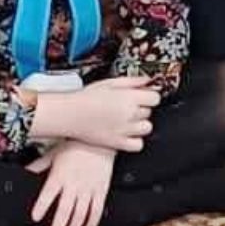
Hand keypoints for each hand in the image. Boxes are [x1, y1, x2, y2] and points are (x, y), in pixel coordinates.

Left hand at [28, 140, 115, 225]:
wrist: (100, 141)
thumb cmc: (75, 147)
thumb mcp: (53, 154)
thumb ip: (38, 165)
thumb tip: (23, 171)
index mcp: (59, 176)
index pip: (48, 194)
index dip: (42, 206)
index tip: (35, 218)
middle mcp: (74, 185)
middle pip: (64, 212)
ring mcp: (88, 190)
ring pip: (80, 216)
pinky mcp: (101, 192)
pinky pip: (96, 212)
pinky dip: (91, 224)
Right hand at [32, 76, 159, 151]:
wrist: (69, 114)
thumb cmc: (85, 98)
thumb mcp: (110, 83)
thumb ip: (132, 81)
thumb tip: (147, 81)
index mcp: (129, 97)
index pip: (155, 98)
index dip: (149, 96)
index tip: (144, 97)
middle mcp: (130, 114)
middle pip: (149, 112)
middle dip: (141, 109)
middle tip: (127, 107)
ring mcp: (125, 130)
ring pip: (147, 128)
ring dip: (140, 124)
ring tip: (126, 120)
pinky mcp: (118, 143)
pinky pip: (138, 145)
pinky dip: (135, 140)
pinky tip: (126, 133)